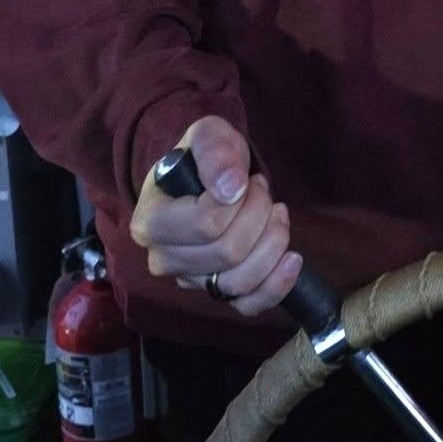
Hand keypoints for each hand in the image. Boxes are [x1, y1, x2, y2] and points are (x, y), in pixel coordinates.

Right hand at [128, 115, 300, 317]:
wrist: (209, 176)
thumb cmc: (206, 157)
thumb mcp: (209, 135)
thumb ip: (214, 150)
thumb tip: (231, 186)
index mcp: (150, 222)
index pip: (207, 224)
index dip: (240, 201)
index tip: (246, 180)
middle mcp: (163, 259)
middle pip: (228, 252)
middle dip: (260, 214)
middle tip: (262, 190)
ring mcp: (189, 281)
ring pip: (240, 280)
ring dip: (272, 242)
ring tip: (276, 213)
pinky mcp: (215, 294)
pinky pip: (247, 305)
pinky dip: (276, 285)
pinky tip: (292, 259)